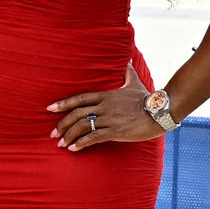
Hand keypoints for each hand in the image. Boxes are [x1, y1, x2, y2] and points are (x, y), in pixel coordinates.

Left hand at [48, 71, 167, 150]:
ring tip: (61, 144)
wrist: (159, 112)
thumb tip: (128, 59)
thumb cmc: (147, 98)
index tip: (50, 108)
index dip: (64, 103)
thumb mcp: (135, 83)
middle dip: (62, 124)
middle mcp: (104, 107)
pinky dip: (81, 143)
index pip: (80, 98)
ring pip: (82, 126)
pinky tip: (74, 149)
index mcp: (106, 95)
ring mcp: (109, 119)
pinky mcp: (115, 132)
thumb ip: (128, 72)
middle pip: (77, 114)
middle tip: (53, 133)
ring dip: (69, 136)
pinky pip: (94, 137)